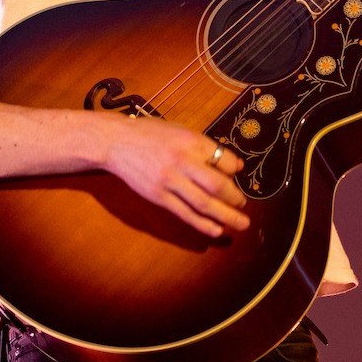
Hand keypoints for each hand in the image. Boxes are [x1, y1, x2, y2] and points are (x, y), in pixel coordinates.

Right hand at [102, 116, 249, 237]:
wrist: (117, 142)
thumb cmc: (152, 134)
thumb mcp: (181, 131)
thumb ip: (207, 147)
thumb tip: (236, 165)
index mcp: (191, 141)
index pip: (223, 159)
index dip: (234, 170)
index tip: (237, 175)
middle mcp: (182, 161)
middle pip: (217, 185)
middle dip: (235, 198)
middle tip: (244, 204)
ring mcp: (169, 180)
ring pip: (203, 203)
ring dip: (225, 216)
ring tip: (241, 224)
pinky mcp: (158, 196)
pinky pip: (184, 213)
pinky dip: (202, 223)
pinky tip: (215, 230)